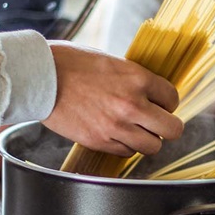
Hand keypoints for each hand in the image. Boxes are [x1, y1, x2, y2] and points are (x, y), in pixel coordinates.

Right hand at [43, 42, 183, 155]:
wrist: (41, 77)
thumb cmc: (71, 63)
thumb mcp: (112, 62)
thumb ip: (134, 79)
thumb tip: (151, 94)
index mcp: (137, 78)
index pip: (173, 99)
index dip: (167, 103)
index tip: (160, 104)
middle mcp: (132, 104)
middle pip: (172, 129)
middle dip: (167, 126)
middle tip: (158, 123)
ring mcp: (116, 126)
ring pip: (152, 146)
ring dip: (147, 139)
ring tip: (135, 130)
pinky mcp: (99, 141)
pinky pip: (127, 153)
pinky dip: (125, 146)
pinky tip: (115, 133)